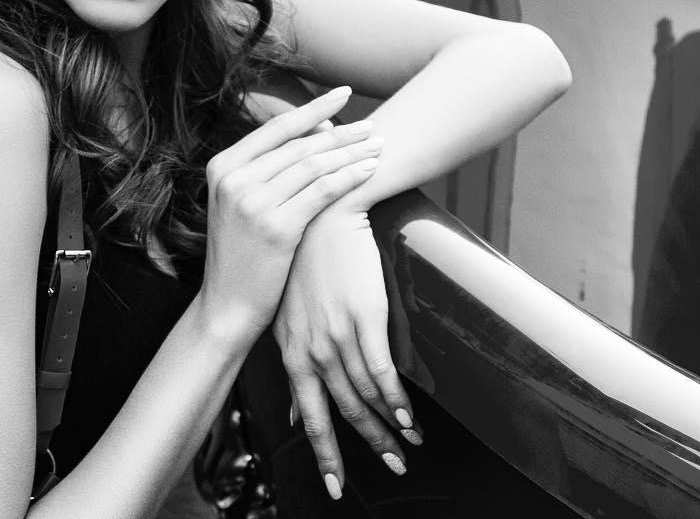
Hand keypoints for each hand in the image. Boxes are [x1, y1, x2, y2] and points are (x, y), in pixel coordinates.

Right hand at [197, 87, 382, 346]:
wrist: (226, 306)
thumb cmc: (241, 254)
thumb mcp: (237, 204)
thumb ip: (263, 170)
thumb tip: (311, 132)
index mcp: (222, 166)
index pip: (277, 128)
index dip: (313, 109)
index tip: (342, 94)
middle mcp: (235, 179)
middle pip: (300, 144)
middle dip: (341, 132)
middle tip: (371, 126)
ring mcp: (253, 203)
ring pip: (314, 164)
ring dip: (351, 152)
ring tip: (377, 146)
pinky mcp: (277, 227)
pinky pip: (323, 191)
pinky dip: (350, 177)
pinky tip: (369, 170)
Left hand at [274, 201, 422, 499]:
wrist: (328, 214)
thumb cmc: (309, 260)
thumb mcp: (289, 312)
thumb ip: (294, 361)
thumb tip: (292, 410)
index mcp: (289, 347)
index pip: (307, 412)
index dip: (324, 452)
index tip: (335, 486)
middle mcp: (310, 347)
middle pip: (340, 411)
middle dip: (365, 446)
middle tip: (391, 469)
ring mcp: (337, 333)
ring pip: (364, 395)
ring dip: (389, 426)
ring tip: (409, 444)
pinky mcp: (365, 317)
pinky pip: (382, 370)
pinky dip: (396, 398)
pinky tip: (410, 414)